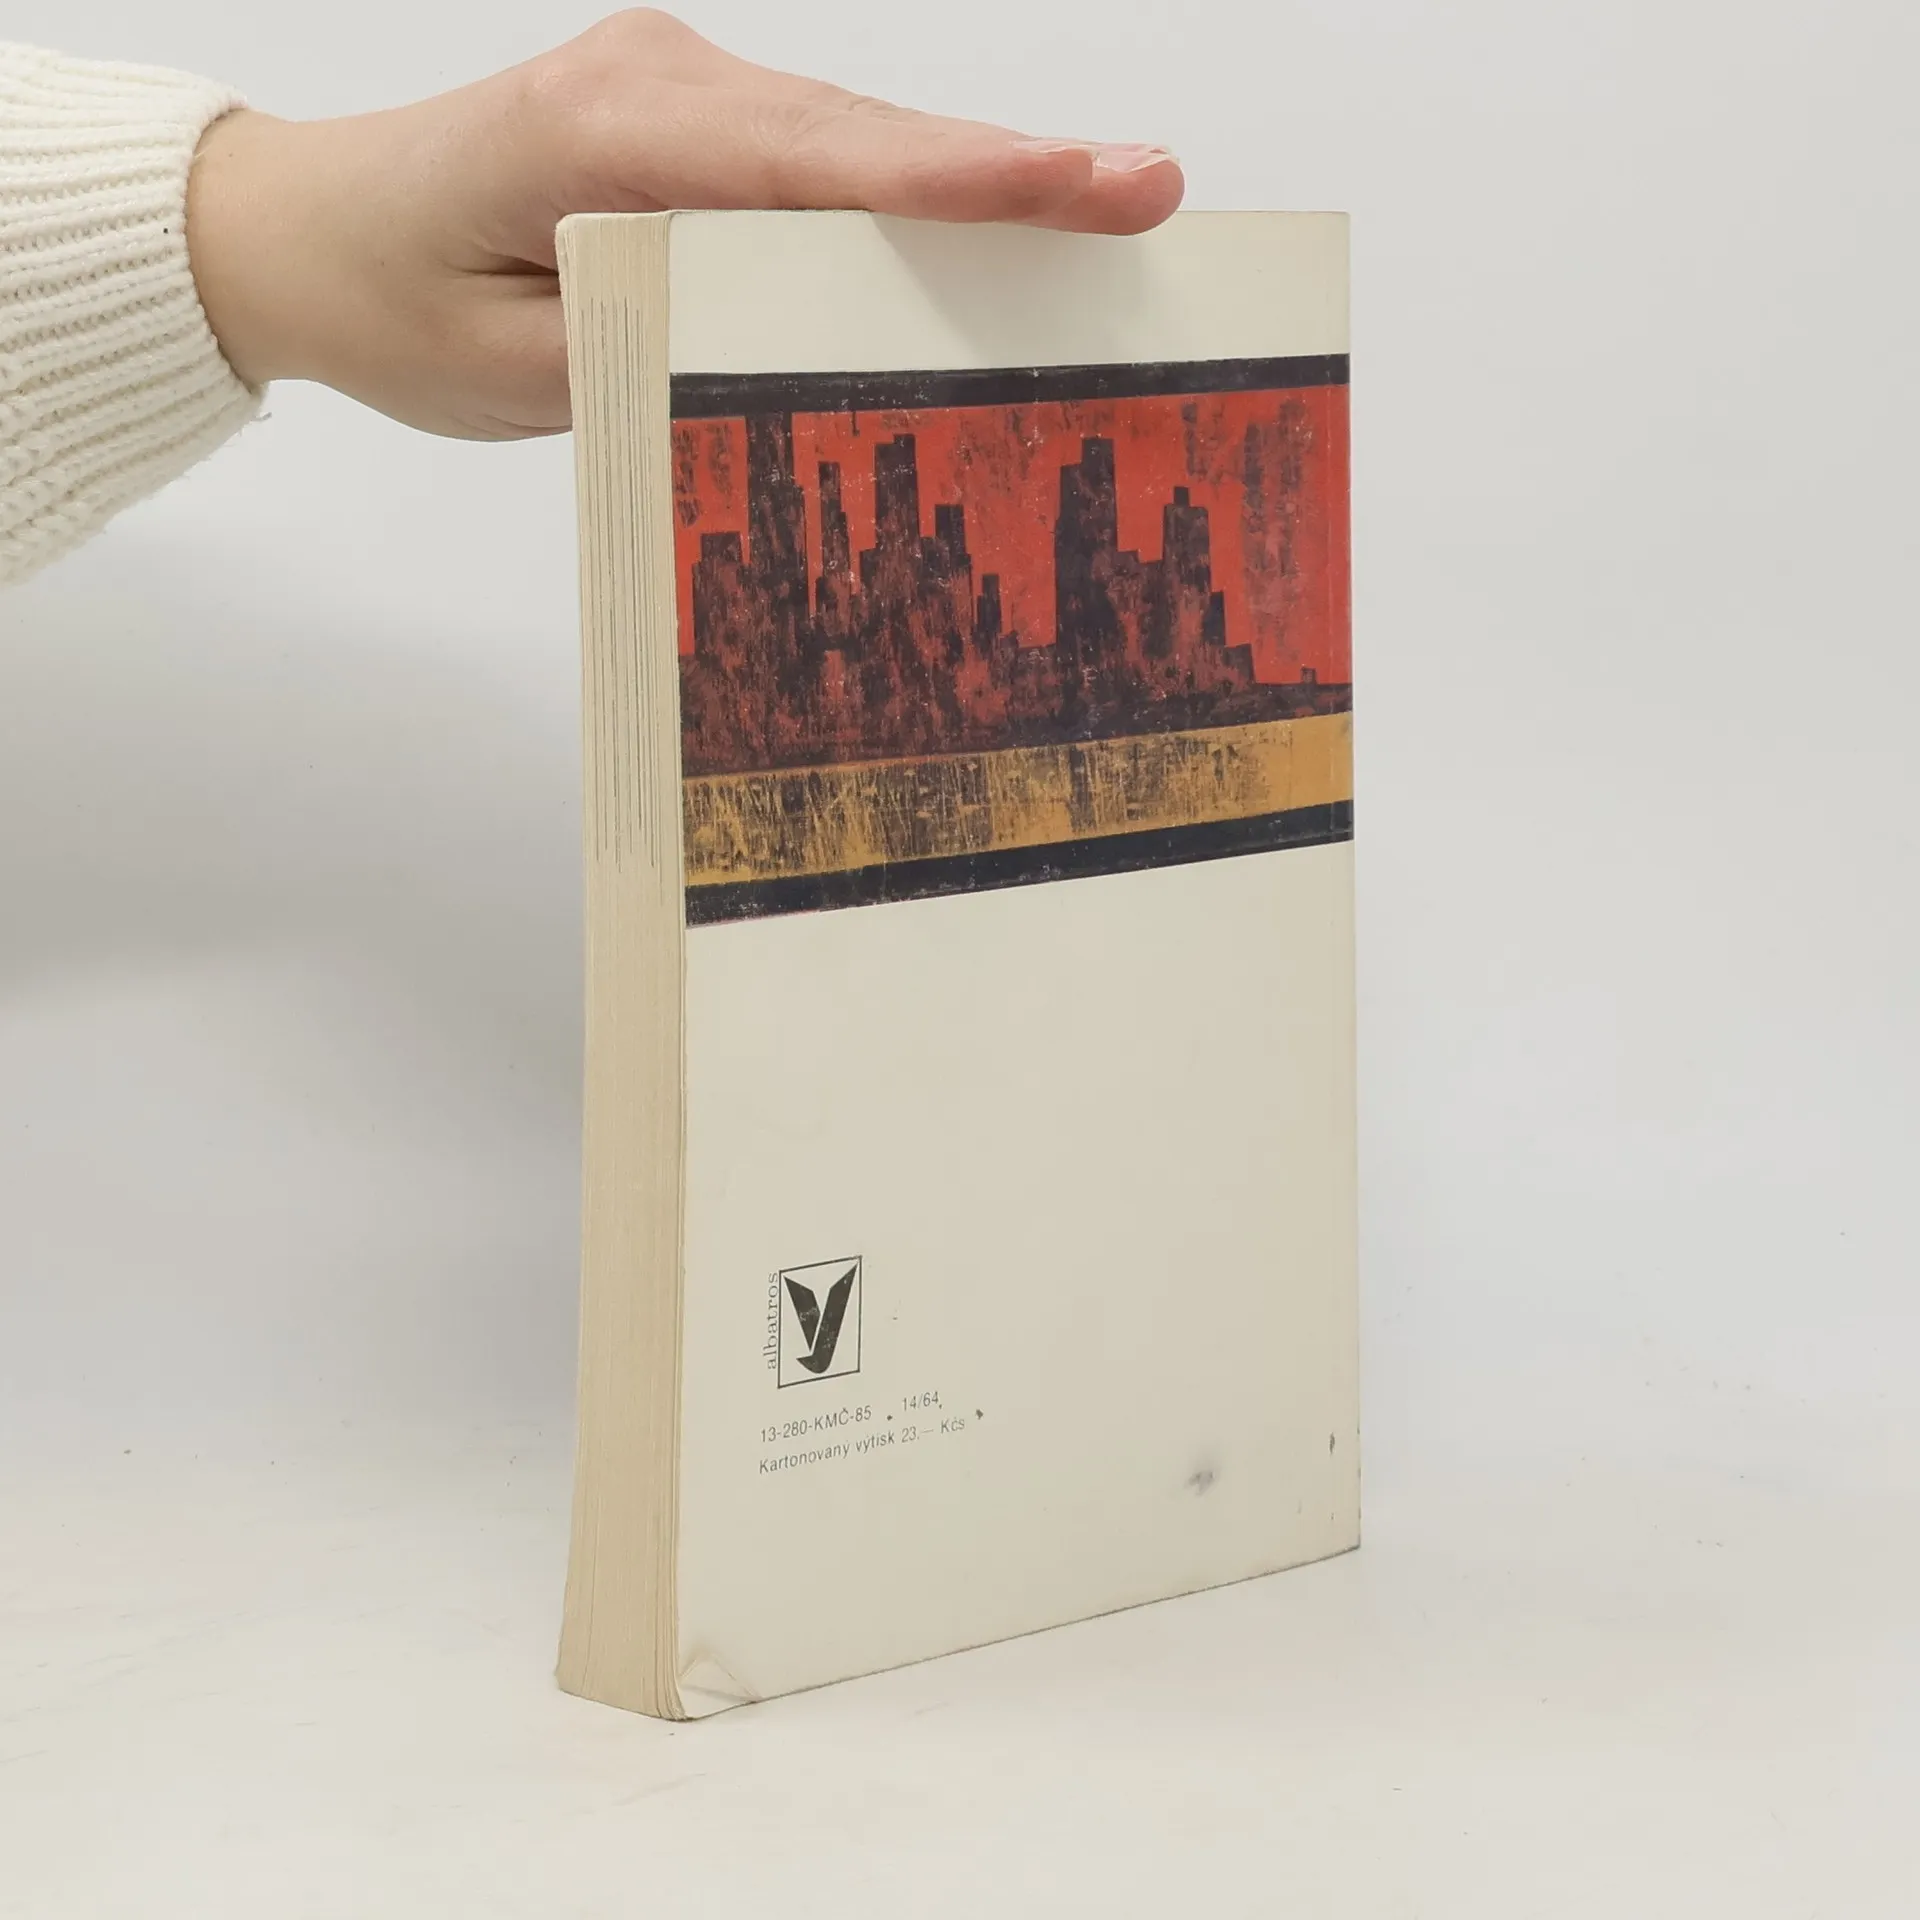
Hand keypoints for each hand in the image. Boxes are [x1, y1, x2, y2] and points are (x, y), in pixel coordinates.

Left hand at [186, 10, 1184, 439]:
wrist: (308, 231)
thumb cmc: (392, 304)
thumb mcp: (510, 373)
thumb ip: (651, 359)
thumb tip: (790, 361)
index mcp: (604, 132)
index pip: (811, 158)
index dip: (957, 178)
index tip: (1085, 184)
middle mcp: (657, 83)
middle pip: (858, 135)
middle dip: (1007, 171)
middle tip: (1150, 196)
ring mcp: (677, 93)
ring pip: (848, 144)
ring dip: (969, 186)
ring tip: (1106, 217)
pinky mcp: (688, 128)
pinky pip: (813, 164)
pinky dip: (900, 202)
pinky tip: (985, 238)